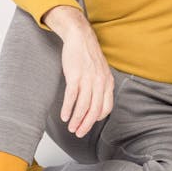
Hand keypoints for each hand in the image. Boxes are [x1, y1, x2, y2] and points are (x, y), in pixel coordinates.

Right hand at [43, 6, 113, 136]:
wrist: (80, 37)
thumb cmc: (88, 55)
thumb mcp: (101, 70)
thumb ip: (101, 86)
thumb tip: (96, 102)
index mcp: (108, 82)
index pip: (106, 107)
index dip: (97, 118)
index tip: (89, 123)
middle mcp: (100, 82)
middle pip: (94, 110)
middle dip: (86, 125)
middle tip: (79, 133)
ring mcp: (87, 79)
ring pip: (83, 107)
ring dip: (76, 120)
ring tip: (71, 128)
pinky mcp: (75, 76)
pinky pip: (71, 97)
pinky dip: (68, 109)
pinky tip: (64, 116)